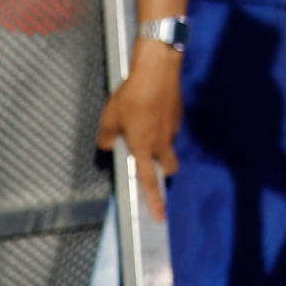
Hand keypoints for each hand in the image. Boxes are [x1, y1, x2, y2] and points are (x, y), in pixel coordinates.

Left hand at [95, 42, 182, 218]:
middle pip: (169, 167)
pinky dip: (163, 123)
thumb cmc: (132, 94)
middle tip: (151, 160)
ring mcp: (173, 127)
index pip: (149, 181)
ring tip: (145, 123)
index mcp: (143, 147)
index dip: (155, 201)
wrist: (157, 69)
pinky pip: (171, 126)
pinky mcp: (179, 113)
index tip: (160, 216)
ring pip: (169, 144)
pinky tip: (153, 108)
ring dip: (161, 142)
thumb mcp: (110, 116)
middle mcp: (162, 142)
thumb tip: (107, 144)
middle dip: (163, 169)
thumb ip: (107, 136)